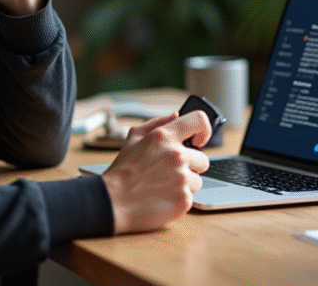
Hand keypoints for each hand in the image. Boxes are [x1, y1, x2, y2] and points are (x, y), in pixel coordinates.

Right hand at [100, 111, 210, 234]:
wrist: (113, 201)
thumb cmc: (123, 170)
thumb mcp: (134, 137)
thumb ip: (158, 123)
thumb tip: (176, 115)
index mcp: (164, 137)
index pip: (199, 121)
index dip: (204, 130)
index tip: (199, 140)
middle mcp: (176, 155)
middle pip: (203, 159)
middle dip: (190, 166)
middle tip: (169, 172)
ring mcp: (182, 178)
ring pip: (197, 180)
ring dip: (185, 184)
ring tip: (163, 186)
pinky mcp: (184, 199)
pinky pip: (192, 196)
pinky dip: (179, 198)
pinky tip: (163, 197)